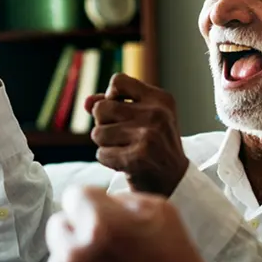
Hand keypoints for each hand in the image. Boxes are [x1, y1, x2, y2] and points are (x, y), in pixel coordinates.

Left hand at [47, 186, 212, 261]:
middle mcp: (76, 255)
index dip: (90, 206)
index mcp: (98, 224)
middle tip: (103, 248)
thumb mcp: (160, 211)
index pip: (72, 197)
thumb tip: (93, 200)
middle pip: (57, 227)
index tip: (102, 218)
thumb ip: (118, 198)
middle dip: (77, 232)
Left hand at [84, 73, 187, 195]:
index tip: (118, 110)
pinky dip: (107, 160)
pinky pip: (101, 154)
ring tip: (124, 149)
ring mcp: (149, 136)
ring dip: (105, 144)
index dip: (109, 96)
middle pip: (101, 108)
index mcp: (160, 99)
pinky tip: (125, 163)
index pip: (118, 81)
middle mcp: (157, 114)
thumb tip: (87, 102)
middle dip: (103, 124)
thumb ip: (112, 104)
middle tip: (121, 136)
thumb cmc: (152, 144)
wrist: (174, 180)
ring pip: (98, 133)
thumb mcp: (141, 117)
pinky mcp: (139, 157)